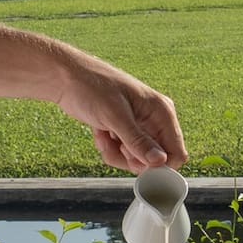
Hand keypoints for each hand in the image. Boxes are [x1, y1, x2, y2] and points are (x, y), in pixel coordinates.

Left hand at [54, 52, 187, 173]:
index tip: (136, 164)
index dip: (159, 165)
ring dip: (116, 153)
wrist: (66, 77)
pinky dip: (109, 148)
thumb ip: (138, 141)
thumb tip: (160, 162)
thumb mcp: (115, 116)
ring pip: (137, 159)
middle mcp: (155, 121)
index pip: (176, 152)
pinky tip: (100, 132)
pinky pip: (123, 153)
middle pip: (155, 159)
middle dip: (131, 158)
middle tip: (115, 145)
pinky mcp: (124, 131)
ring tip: (103, 135)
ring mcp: (139, 126)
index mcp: (162, 113)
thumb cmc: (92, 86)